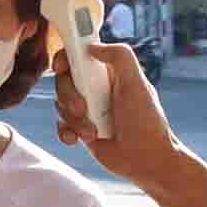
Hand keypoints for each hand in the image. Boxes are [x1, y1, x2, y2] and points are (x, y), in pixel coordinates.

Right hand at [51, 40, 179, 189]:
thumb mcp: (137, 84)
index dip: (65, 57)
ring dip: (73, 119)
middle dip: (68, 95)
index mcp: (108, 73)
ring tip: (92, 131)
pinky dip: (66, 132)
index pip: (79, 55)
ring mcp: (87, 109)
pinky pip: (61, 125)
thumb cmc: (147, 122)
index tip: (61, 67)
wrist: (146, 160)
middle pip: (63, 80)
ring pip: (60, 104)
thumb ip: (120, 57)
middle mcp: (96, 88)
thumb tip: (91, 47)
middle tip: (83, 108)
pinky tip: (78, 140)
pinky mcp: (81, 128)